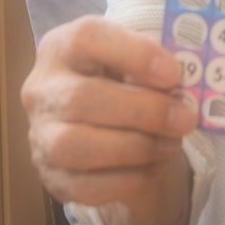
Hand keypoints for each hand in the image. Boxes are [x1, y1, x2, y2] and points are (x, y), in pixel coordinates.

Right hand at [21, 15, 198, 224]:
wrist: (107, 124)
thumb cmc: (124, 81)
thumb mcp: (136, 61)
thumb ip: (154, 67)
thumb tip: (181, 90)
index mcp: (62, 47)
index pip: (86, 38)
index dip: (133, 54)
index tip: (174, 73)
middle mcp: (41, 89)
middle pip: (81, 97)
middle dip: (143, 111)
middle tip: (185, 119)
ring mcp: (40, 135)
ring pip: (74, 145)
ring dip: (135, 147)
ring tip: (172, 143)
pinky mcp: (51, 176)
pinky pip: (83, 186)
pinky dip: (126, 179)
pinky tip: (153, 168)